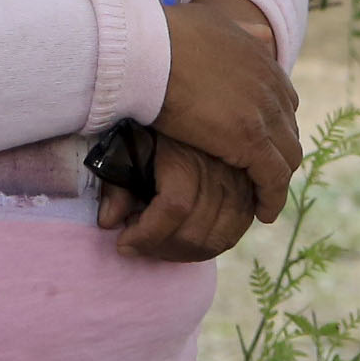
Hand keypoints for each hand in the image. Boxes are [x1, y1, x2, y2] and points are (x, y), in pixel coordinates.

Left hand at [97, 135, 258, 261]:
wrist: (185, 107)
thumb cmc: (151, 132)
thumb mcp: (126, 150)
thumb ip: (116, 184)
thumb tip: (109, 221)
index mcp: (187, 154)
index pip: (174, 206)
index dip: (147, 235)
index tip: (123, 243)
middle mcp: (219, 169)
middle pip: (196, 231)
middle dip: (161, 249)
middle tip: (139, 245)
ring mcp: (240, 183)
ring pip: (218, 238)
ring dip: (184, 253)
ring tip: (159, 245)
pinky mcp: (250, 192)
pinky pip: (235, 233)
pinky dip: (209, 247)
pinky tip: (184, 242)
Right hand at [156, 0, 300, 224]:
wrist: (149, 47)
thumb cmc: (165, 35)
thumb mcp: (213, 21)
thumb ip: (242, 30)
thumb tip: (264, 33)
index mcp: (262, 61)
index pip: (283, 101)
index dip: (272, 124)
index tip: (258, 142)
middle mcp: (271, 86)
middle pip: (288, 130)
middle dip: (277, 152)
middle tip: (260, 174)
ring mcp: (263, 114)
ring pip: (287, 156)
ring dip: (277, 178)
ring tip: (264, 198)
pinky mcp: (251, 140)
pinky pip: (274, 178)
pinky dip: (273, 197)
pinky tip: (264, 212)